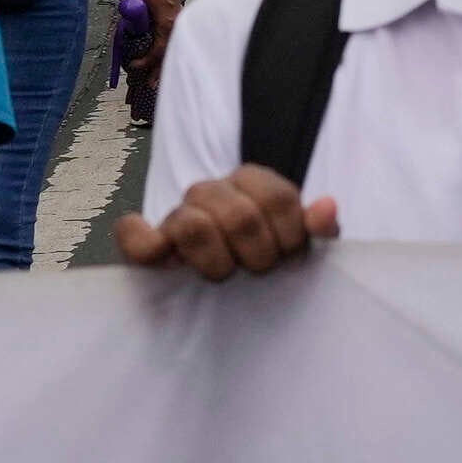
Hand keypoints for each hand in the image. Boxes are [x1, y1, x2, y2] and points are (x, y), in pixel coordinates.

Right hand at [116, 163, 330, 277]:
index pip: (278, 198)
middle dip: (258, 255)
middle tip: (258, 272)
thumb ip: (317, 227)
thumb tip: (327, 208)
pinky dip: (145, 244)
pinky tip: (166, 262)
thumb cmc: (263, 256)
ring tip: (224, 274)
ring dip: (215, 261)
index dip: (290, 235)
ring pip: (192, 225)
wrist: (221, 281)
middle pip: (240, 216)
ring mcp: (176, 214)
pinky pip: (134, 236)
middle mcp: (211, 191)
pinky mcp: (145, 243)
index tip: (290, 256)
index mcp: (251, 181)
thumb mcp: (297, 242)